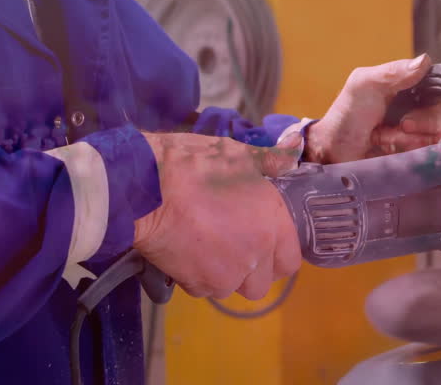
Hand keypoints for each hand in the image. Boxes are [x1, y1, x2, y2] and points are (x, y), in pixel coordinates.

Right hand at [132, 132, 300, 300]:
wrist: (147, 188)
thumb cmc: (196, 165)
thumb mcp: (238, 154)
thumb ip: (271, 160)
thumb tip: (293, 152)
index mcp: (273, 224)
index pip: (291, 261)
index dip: (280, 254)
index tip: (267, 242)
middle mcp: (256, 255)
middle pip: (262, 283)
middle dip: (252, 271)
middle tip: (235, 246)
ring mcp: (226, 274)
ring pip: (232, 288)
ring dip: (224, 274)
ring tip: (208, 247)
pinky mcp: (196, 284)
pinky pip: (204, 288)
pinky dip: (198, 277)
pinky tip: (187, 251)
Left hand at [304, 54, 440, 163]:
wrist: (334, 150)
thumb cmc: (347, 113)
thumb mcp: (364, 84)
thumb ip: (393, 71)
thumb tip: (425, 61)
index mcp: (411, 83)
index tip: (421, 103)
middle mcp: (421, 104)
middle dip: (426, 120)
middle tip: (402, 124)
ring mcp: (420, 129)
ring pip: (438, 133)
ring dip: (412, 137)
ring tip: (385, 136)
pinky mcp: (416, 151)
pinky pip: (430, 153)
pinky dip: (410, 151)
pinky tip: (390, 147)